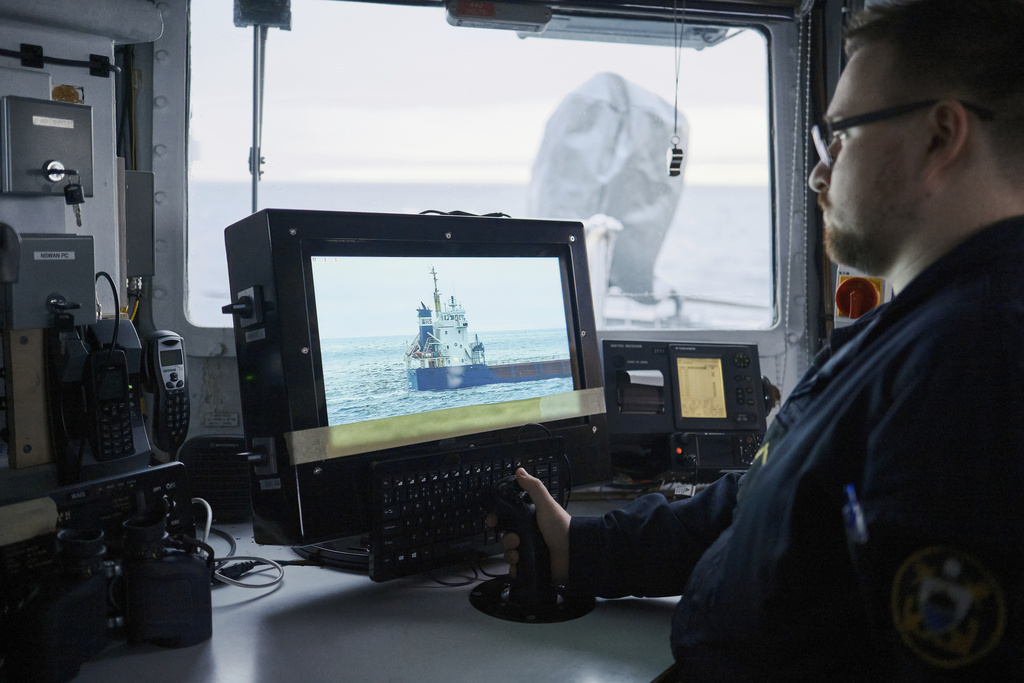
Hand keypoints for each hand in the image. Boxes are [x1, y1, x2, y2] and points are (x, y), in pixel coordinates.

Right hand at [486, 468, 570, 582]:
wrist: (573, 554)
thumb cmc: (561, 527)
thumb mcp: (546, 505)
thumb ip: (534, 488)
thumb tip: (520, 471)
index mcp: (530, 519)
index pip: (508, 518)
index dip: (498, 519)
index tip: (492, 521)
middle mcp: (529, 534)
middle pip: (506, 536)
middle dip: (506, 539)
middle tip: (516, 540)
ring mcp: (530, 550)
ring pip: (509, 552)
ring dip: (510, 554)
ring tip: (519, 554)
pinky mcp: (532, 565)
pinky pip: (516, 568)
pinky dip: (514, 568)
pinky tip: (518, 566)